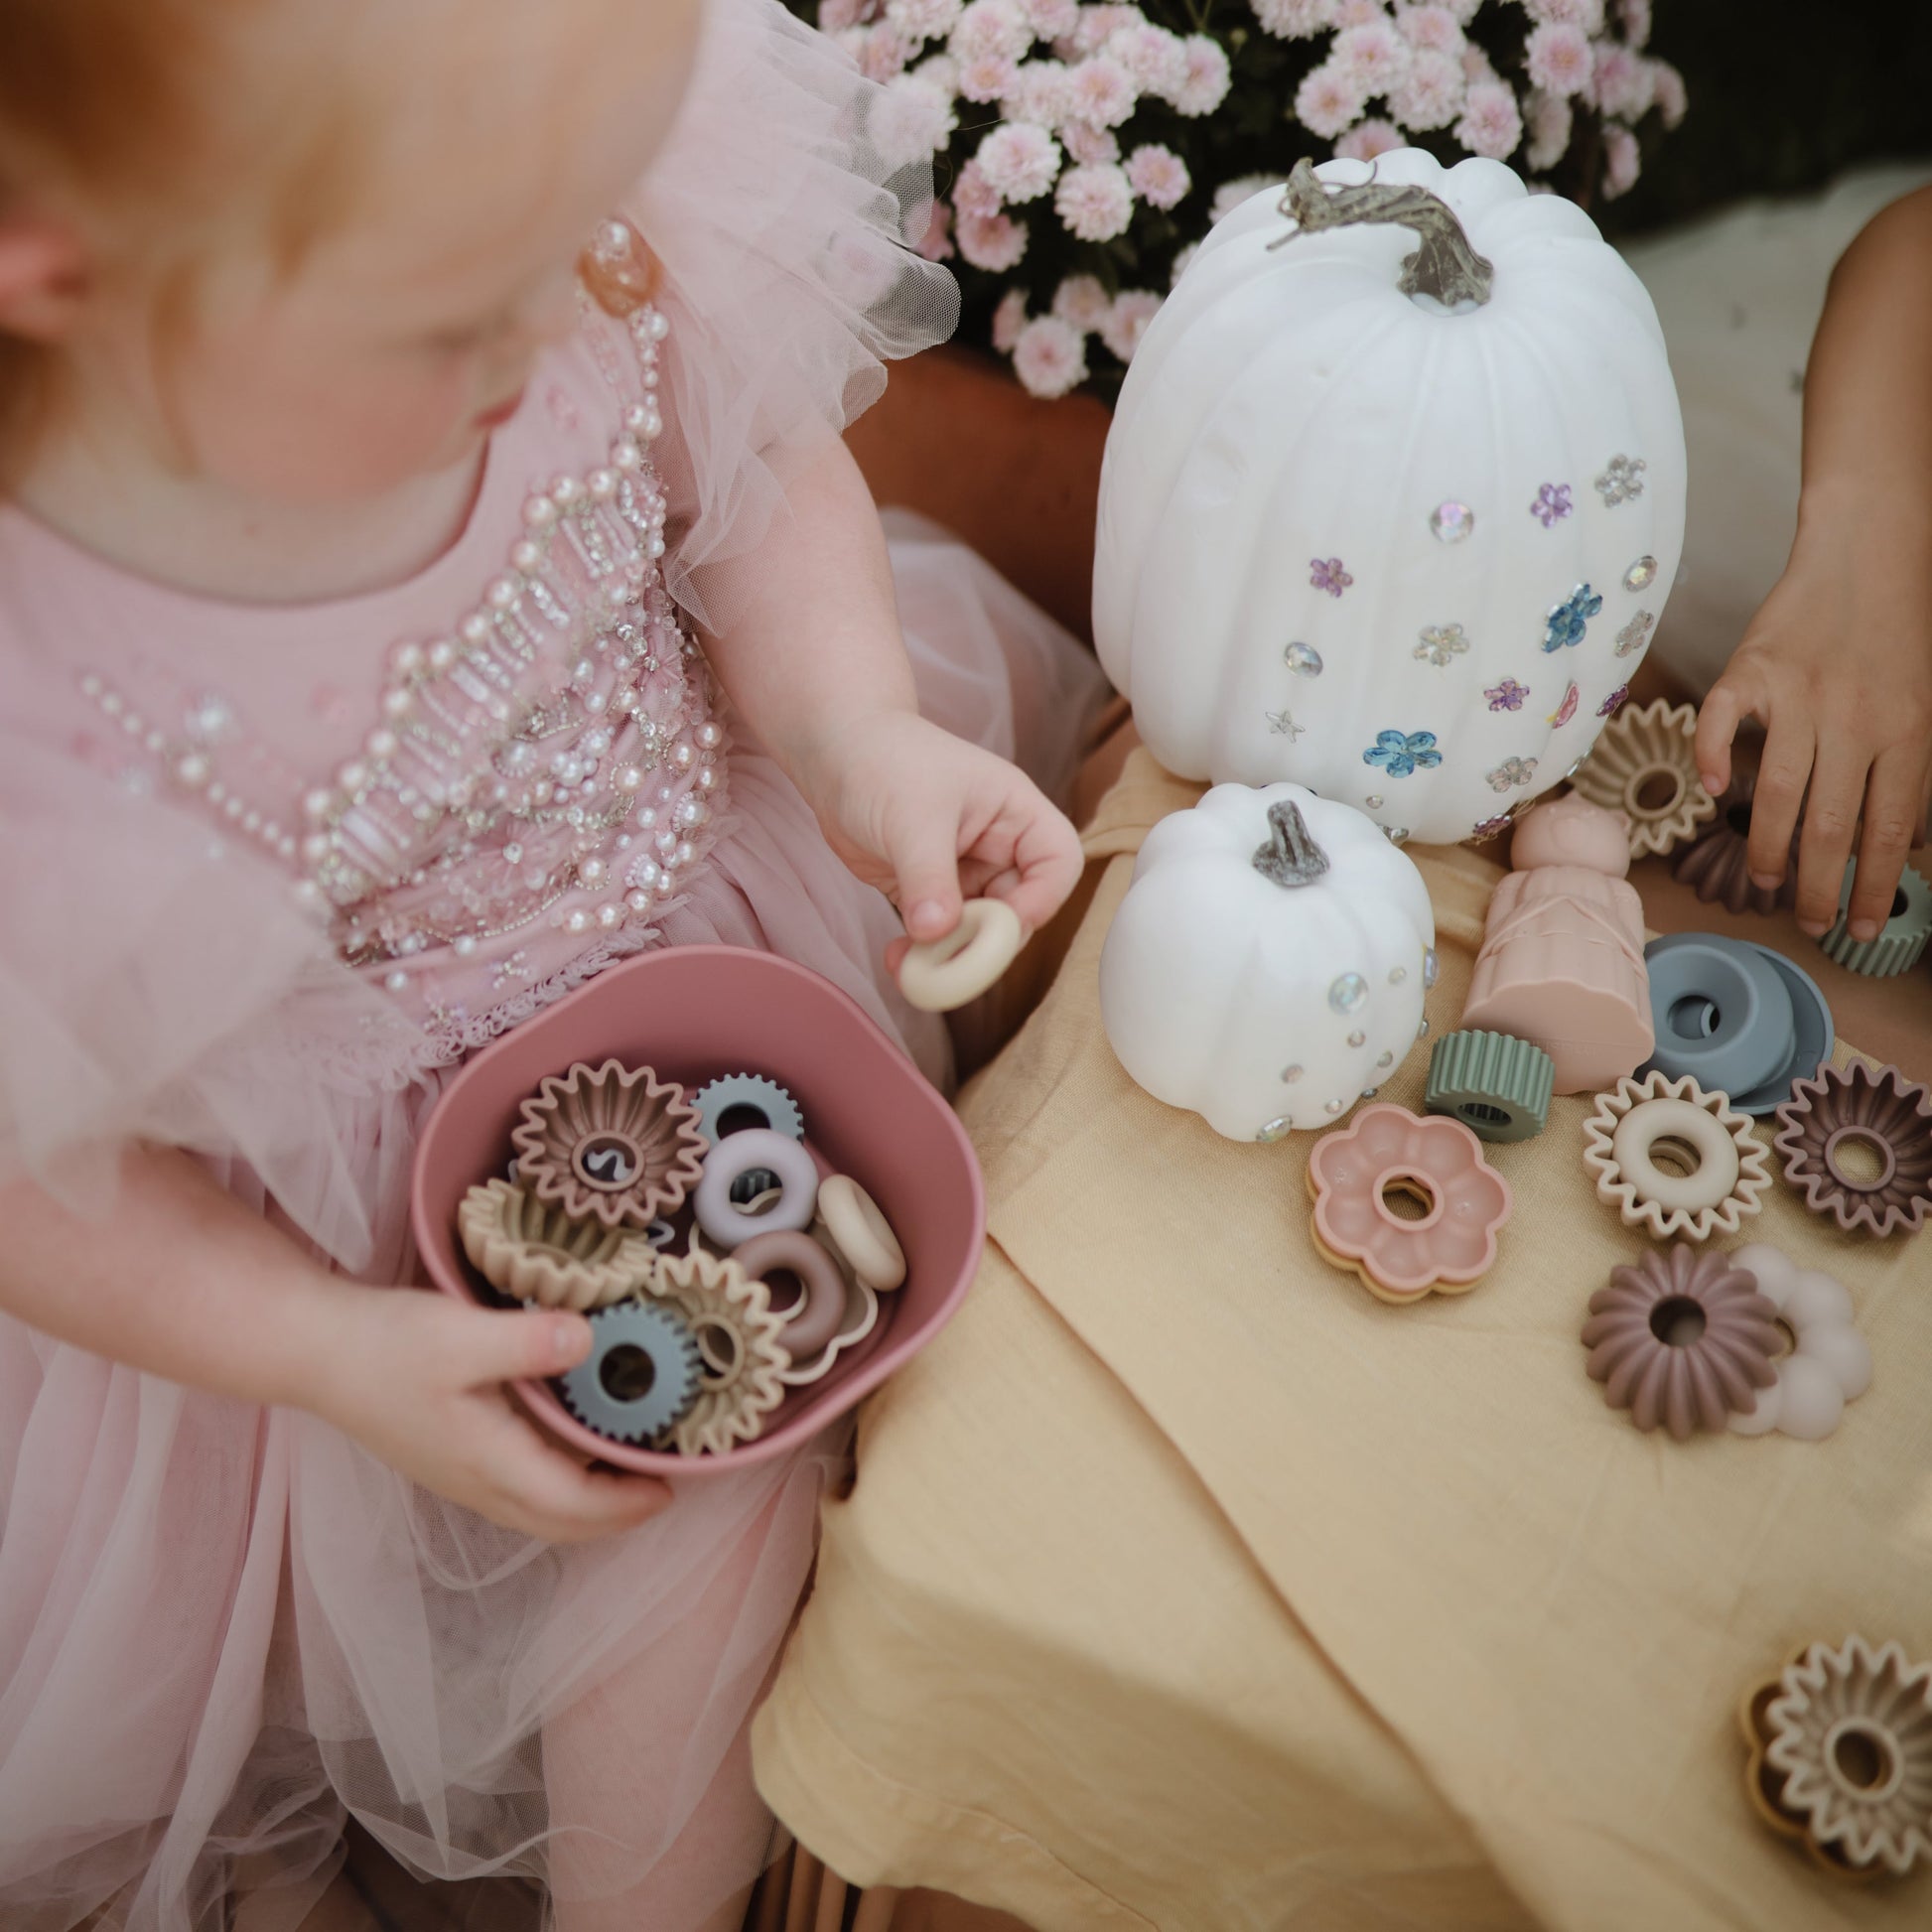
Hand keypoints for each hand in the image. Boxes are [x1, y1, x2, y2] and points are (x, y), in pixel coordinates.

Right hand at [302, 1284, 671, 1542]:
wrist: (315, 1353)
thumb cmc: (386, 1346)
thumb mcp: (459, 1336)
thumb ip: (529, 1343)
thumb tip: (591, 1342)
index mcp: (489, 1463)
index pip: (574, 1504)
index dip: (627, 1503)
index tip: (671, 1486)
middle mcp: (477, 1483)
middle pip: (560, 1521)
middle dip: (615, 1516)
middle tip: (662, 1487)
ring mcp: (460, 1474)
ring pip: (538, 1509)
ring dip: (586, 1504)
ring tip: (628, 1469)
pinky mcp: (449, 1455)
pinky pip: (519, 1488)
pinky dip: (557, 1483)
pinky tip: (571, 1445)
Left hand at [800, 709, 1082, 961]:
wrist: (832, 752)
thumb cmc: (883, 759)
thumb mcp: (912, 817)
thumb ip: (928, 876)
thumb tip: (936, 933)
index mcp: (1014, 813)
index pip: (1058, 862)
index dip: (1042, 900)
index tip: (1002, 926)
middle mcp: (999, 845)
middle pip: (1019, 909)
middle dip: (987, 941)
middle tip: (951, 963)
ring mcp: (965, 872)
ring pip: (978, 930)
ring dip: (951, 955)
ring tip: (913, 968)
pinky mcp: (931, 892)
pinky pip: (940, 933)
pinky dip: (923, 953)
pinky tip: (898, 959)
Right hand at [1694, 487, 1931, 941]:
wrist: (1869, 552)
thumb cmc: (1899, 633)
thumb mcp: (1925, 705)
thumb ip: (1909, 772)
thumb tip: (1895, 848)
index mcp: (1906, 732)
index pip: (1888, 829)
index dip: (1872, 886)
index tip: (1858, 928)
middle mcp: (1854, 719)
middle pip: (1831, 824)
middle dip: (1820, 886)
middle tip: (1810, 922)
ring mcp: (1798, 695)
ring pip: (1780, 791)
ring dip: (1771, 847)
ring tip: (1768, 879)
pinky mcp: (1751, 671)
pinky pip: (1721, 723)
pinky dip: (1712, 757)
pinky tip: (1716, 789)